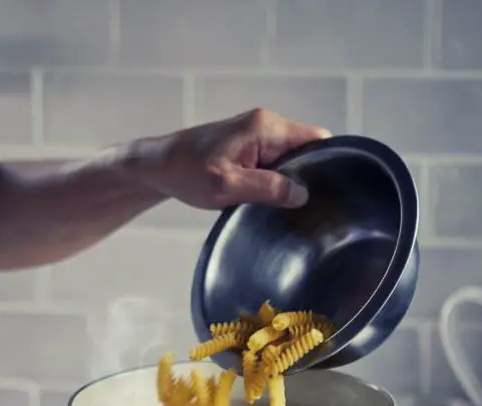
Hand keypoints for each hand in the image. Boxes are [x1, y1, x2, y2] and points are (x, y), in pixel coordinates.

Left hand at [128, 108, 330, 209]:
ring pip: (289, 158)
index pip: (316, 139)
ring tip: (283, 206)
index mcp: (265, 127)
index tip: (326, 192)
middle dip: (306, 176)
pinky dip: (272, 180)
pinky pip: (273, 161)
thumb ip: (267, 189)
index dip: (324, 164)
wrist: (156, 166)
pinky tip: (268, 199)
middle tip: (303, 207)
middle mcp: (265, 124)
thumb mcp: (227, 187)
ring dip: (286, 181)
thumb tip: (303, 194)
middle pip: (305, 149)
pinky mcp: (247, 146)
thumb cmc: (186, 173)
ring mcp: (256, 133)